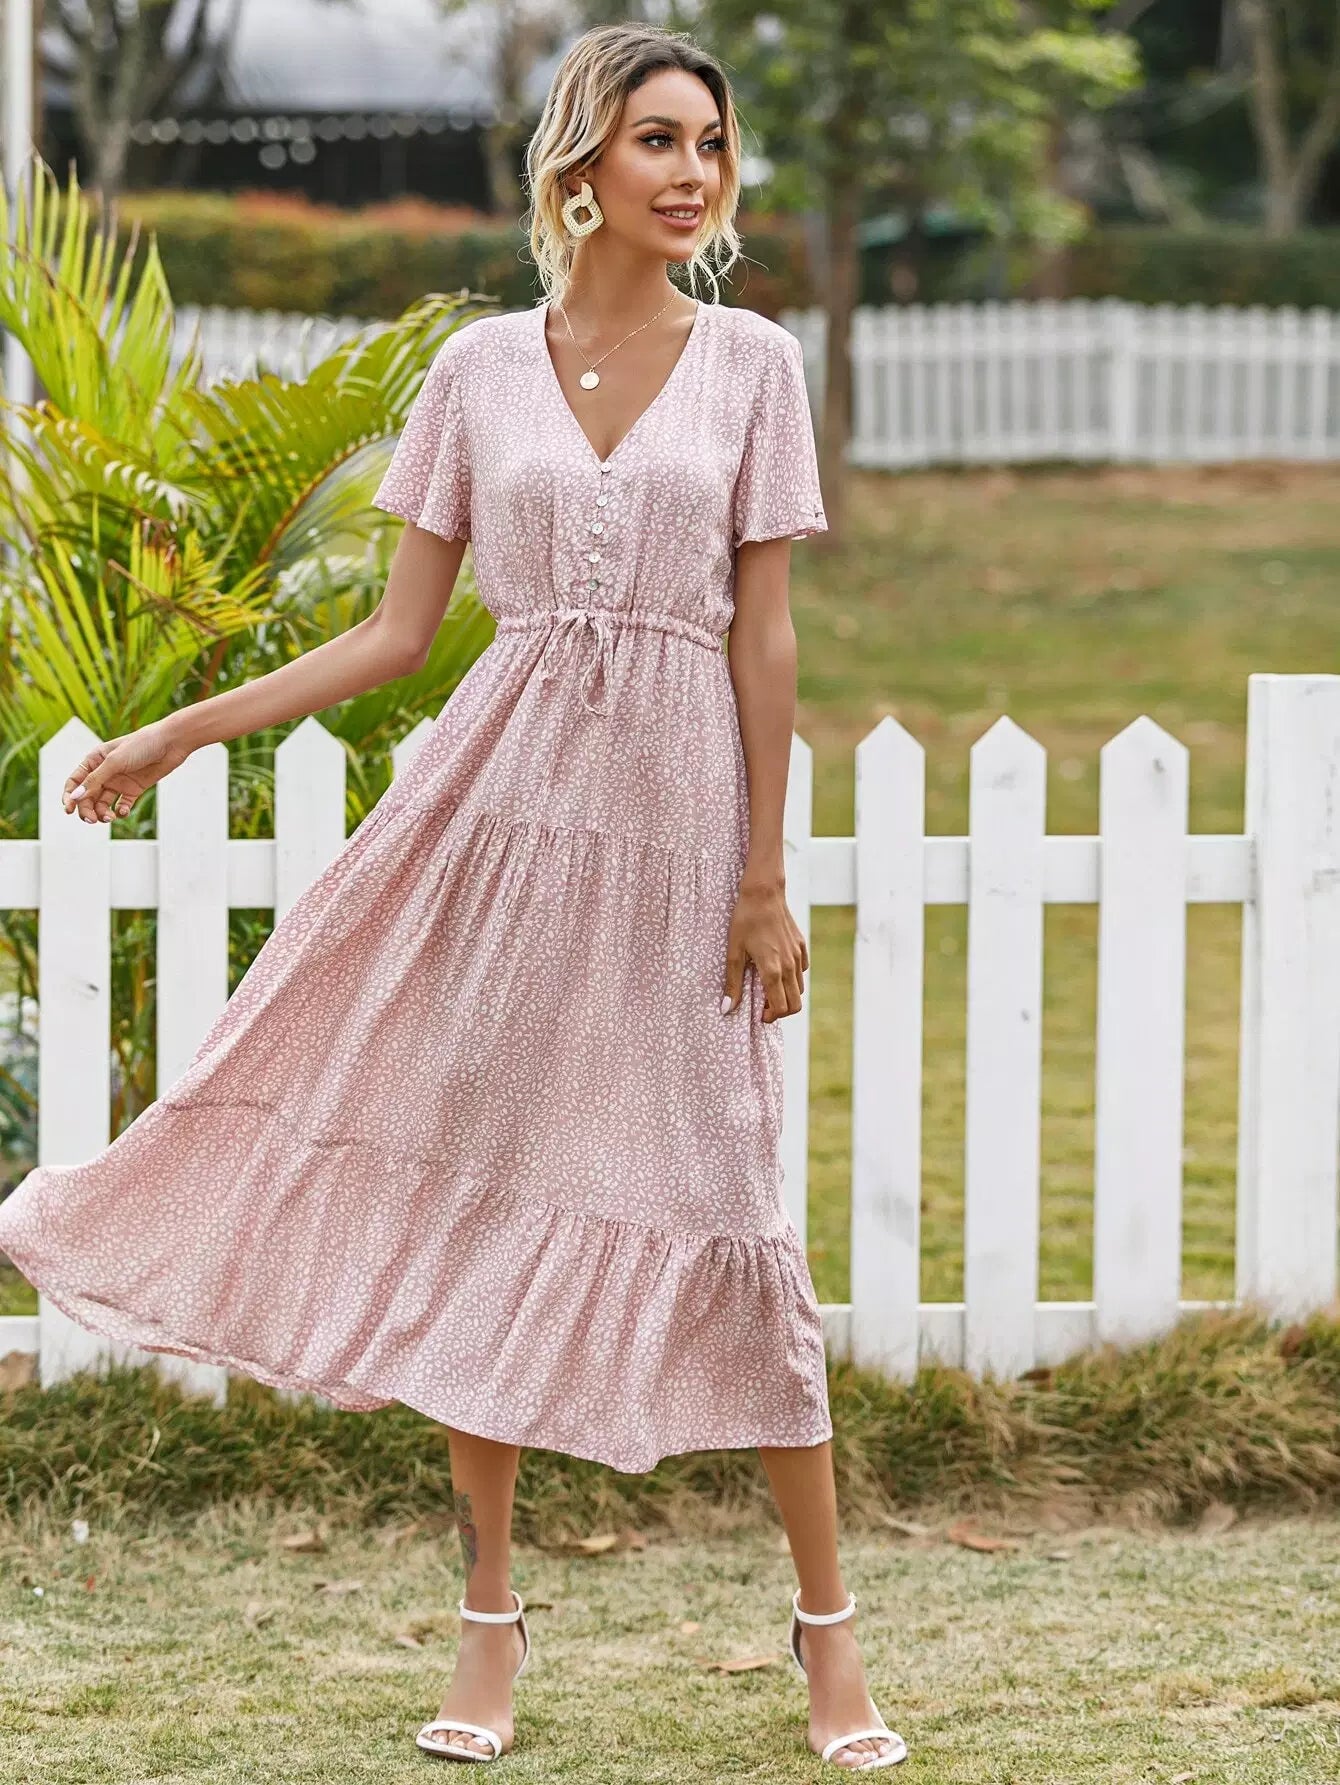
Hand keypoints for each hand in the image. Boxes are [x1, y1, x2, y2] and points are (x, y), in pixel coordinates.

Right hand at [62, 719, 192, 823]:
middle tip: (91, 820)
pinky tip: (123, 811)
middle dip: (87, 810)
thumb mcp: (115, 762)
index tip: (68, 810)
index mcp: (94, 760)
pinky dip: (120, 812)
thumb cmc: (141, 745)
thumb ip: (95, 780)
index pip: (75, 781)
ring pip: (103, 804)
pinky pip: (121, 805)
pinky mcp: (133, 790)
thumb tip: (75, 797)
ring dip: (102, 813)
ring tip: (109, 818)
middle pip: (87, 796)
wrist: (171, 743)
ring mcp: (119, 782)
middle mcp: (104, 772)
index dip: (69, 796)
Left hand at [720, 878, 808, 1022]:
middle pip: (795, 1004)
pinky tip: (777, 969)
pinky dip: (793, 977)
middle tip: (764, 1007)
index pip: (780, 1007)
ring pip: (800, 988)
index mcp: (772, 970)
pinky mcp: (801, 945)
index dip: (770, 1017)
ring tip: (768, 988)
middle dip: (781, 1011)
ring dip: (786, 994)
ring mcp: (797, 955)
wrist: (764, 893)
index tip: (759, 1014)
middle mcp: (789, 966)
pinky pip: (802, 970)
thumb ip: (733, 983)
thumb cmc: (745, 921)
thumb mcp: (734, 952)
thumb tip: (727, 1009)